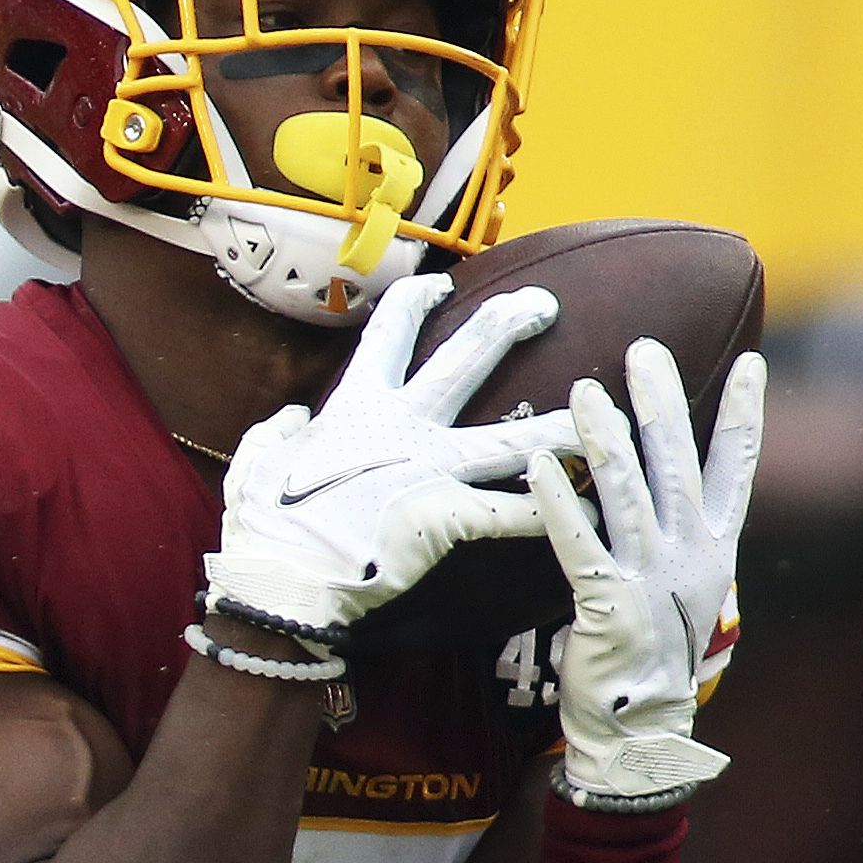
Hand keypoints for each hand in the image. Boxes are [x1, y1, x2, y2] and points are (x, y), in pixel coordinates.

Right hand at [202, 271, 572, 645]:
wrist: (280, 577)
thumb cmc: (262, 525)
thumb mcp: (254, 464)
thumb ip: (274, 434)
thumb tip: (291, 418)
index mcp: (355, 409)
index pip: (390, 335)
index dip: (416, 303)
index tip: (442, 285)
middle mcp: (401, 427)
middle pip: (466, 360)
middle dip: (508, 323)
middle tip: (545, 305)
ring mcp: (428, 470)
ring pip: (511, 439)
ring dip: (563, 424)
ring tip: (609, 413)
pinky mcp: (445, 516)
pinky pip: (511, 513)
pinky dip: (552, 512)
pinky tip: (591, 509)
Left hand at [526, 338, 762, 813]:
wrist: (642, 725)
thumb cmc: (653, 647)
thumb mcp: (683, 583)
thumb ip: (679, 532)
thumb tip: (667, 481)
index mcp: (715, 546)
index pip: (735, 468)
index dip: (744, 414)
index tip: (753, 359)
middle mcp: (691, 555)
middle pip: (677, 465)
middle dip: (662, 402)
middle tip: (645, 348)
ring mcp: (651, 579)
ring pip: (628, 495)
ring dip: (605, 440)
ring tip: (585, 390)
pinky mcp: (607, 606)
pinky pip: (578, 545)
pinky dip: (558, 505)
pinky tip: (537, 469)